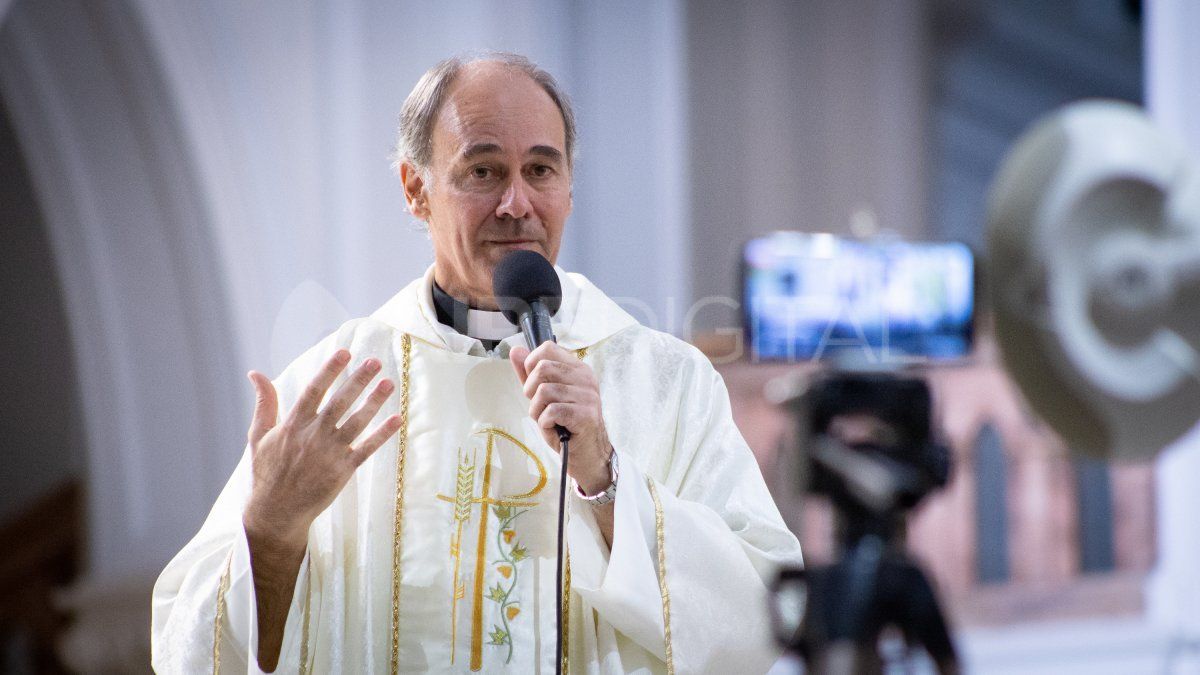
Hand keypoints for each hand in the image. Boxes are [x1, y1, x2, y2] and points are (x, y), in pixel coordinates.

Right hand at [243, 349, 402, 546]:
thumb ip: (264, 403)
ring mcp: (329, 454)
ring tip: (389, 383)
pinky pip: (366, 449)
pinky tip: (397, 419)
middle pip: (339, 402)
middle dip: (357, 381)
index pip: (313, 390)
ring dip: (374, 402)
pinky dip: (382, 435)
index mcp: (293, 425)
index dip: (329, 371)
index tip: (345, 352)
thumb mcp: (258, 435)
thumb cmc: (267, 471)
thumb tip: (255, 373)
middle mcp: (313, 436)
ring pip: (356, 423)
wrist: (275, 511)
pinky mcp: (342, 471)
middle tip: (375, 362)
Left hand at [510, 343, 612, 494]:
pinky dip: (545, 423)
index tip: (535, 385)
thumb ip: (530, 373)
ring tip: (548, 420)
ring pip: (544, 391)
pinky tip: (554, 428)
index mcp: (577, 368)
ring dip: (537, 411)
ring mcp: (587, 396)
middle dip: (530, 390)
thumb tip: (515, 350)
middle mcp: (585, 378)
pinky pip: (551, 411)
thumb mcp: (544, 396)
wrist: (586, 453)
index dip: (532, 365)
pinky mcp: (584, 414)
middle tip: (540, 406)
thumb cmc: (565, 424)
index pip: (548, 348)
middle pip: (542, 368)